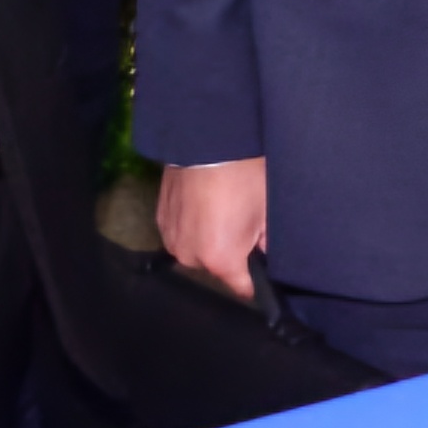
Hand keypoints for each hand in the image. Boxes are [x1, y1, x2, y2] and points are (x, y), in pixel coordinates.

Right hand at [155, 156, 266, 302]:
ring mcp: (171, 238)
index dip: (257, 280)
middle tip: (245, 224)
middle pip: (218, 268)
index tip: (264, 268)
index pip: (243, 288)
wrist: (209, 140)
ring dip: (209, 239)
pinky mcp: (160, 218)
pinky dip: (193, 224)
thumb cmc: (244, 176)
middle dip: (232, 253)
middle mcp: (190, 257)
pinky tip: (205, 202)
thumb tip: (264, 254)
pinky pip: (182, 233)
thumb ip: (267, 244)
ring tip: (223, 210)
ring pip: (197, 250)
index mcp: (221, 260)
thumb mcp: (267, 212)